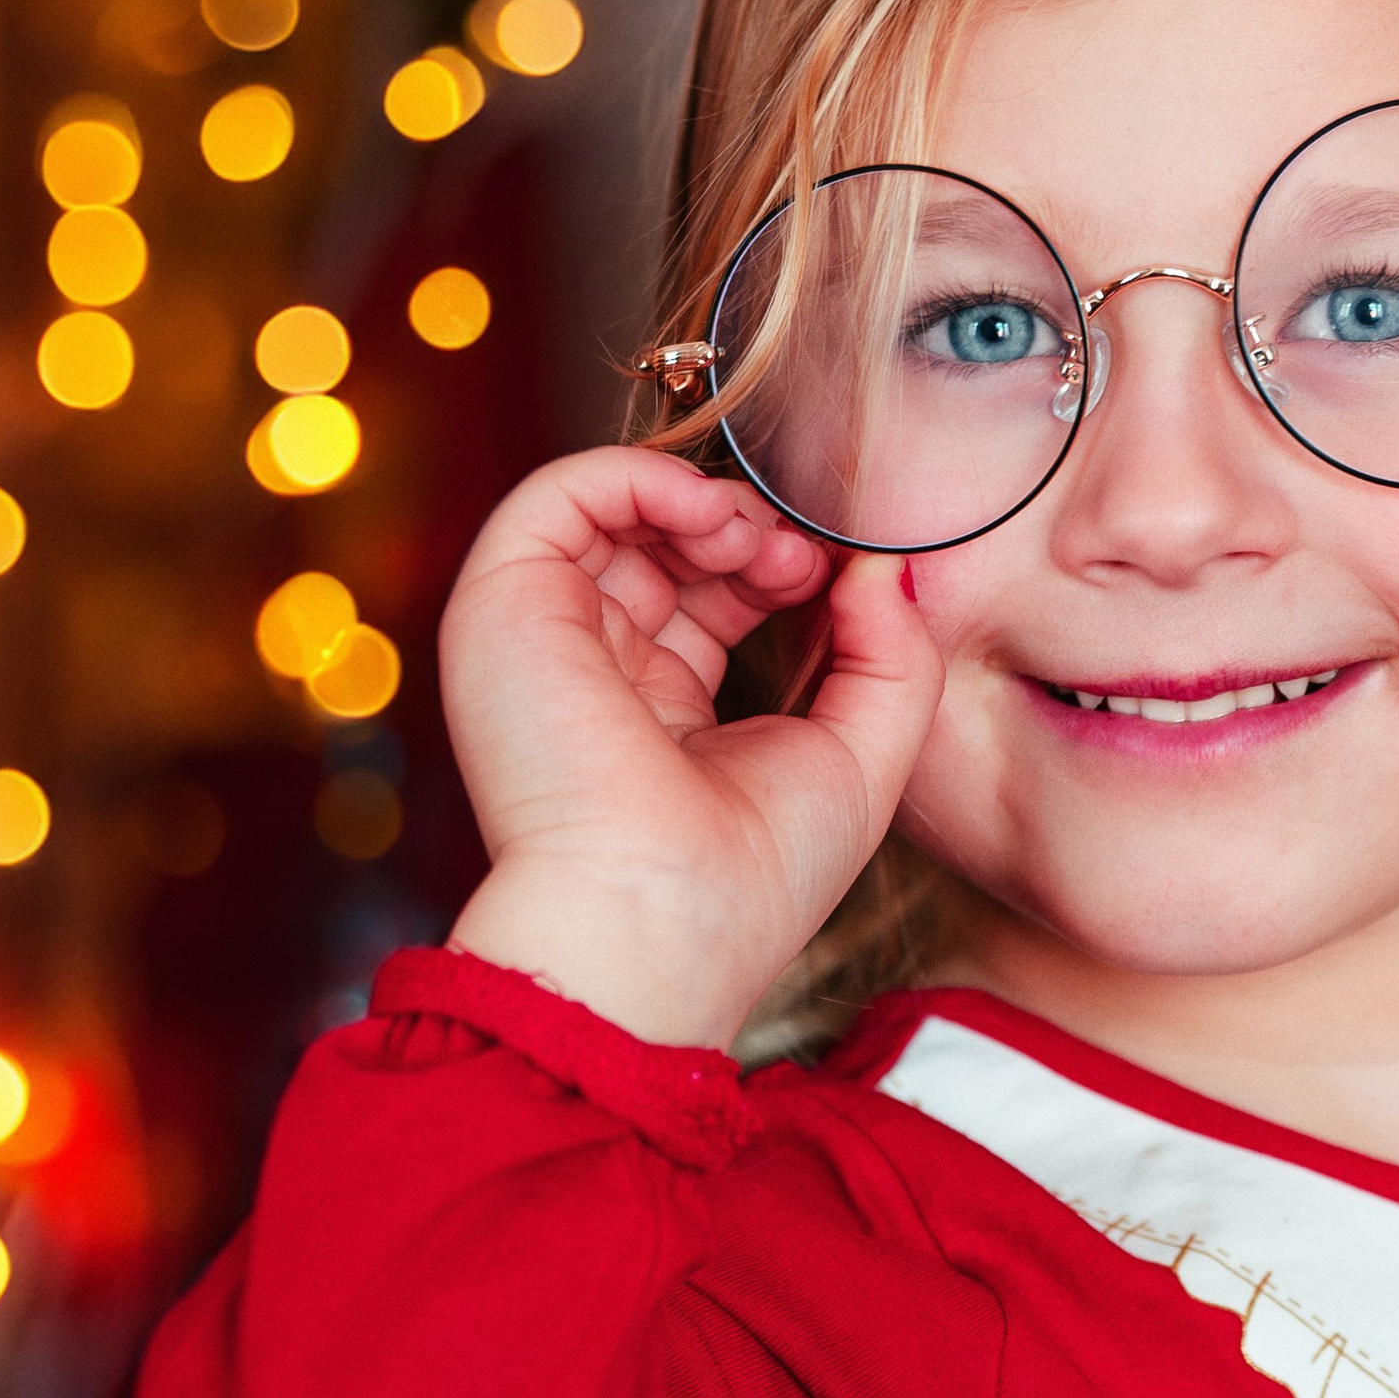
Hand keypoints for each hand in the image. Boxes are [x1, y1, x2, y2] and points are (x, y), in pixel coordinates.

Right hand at [440, 444, 942, 1043]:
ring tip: (757, 541)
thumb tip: (884, 564)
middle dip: (746, 531)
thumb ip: (894, 654)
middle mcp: (594, 675)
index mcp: (658, 717)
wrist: (657, 920)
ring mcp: (544, 638)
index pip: (709, 601)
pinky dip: (642, 477)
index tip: (837, 577)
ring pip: (613, 513)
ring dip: (701, 502)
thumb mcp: (863, 755)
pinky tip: (711, 516)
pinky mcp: (504, 605)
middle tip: (801, 558)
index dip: (777, 567)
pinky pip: (560, 493)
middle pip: (666, 551)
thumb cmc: (752, 875)